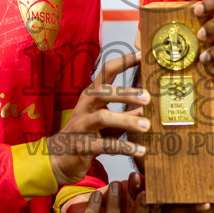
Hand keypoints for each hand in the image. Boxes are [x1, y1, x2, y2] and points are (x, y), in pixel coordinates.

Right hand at [48, 50, 148, 186]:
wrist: (61, 158)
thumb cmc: (90, 134)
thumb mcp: (111, 121)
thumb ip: (129, 112)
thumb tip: (152, 107)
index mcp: (92, 95)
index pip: (106, 72)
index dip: (124, 62)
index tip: (142, 54)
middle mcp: (85, 106)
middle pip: (102, 92)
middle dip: (126, 93)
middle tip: (147, 98)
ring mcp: (82, 125)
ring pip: (103, 117)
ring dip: (126, 120)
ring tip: (147, 126)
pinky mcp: (82, 145)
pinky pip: (105, 145)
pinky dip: (125, 147)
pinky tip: (141, 150)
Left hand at [61, 174, 161, 212]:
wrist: (92, 202)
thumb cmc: (117, 199)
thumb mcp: (131, 191)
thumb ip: (137, 185)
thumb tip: (137, 177)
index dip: (154, 208)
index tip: (154, 193)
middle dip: (140, 210)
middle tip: (142, 193)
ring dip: (114, 202)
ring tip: (115, 184)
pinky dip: (93, 207)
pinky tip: (96, 194)